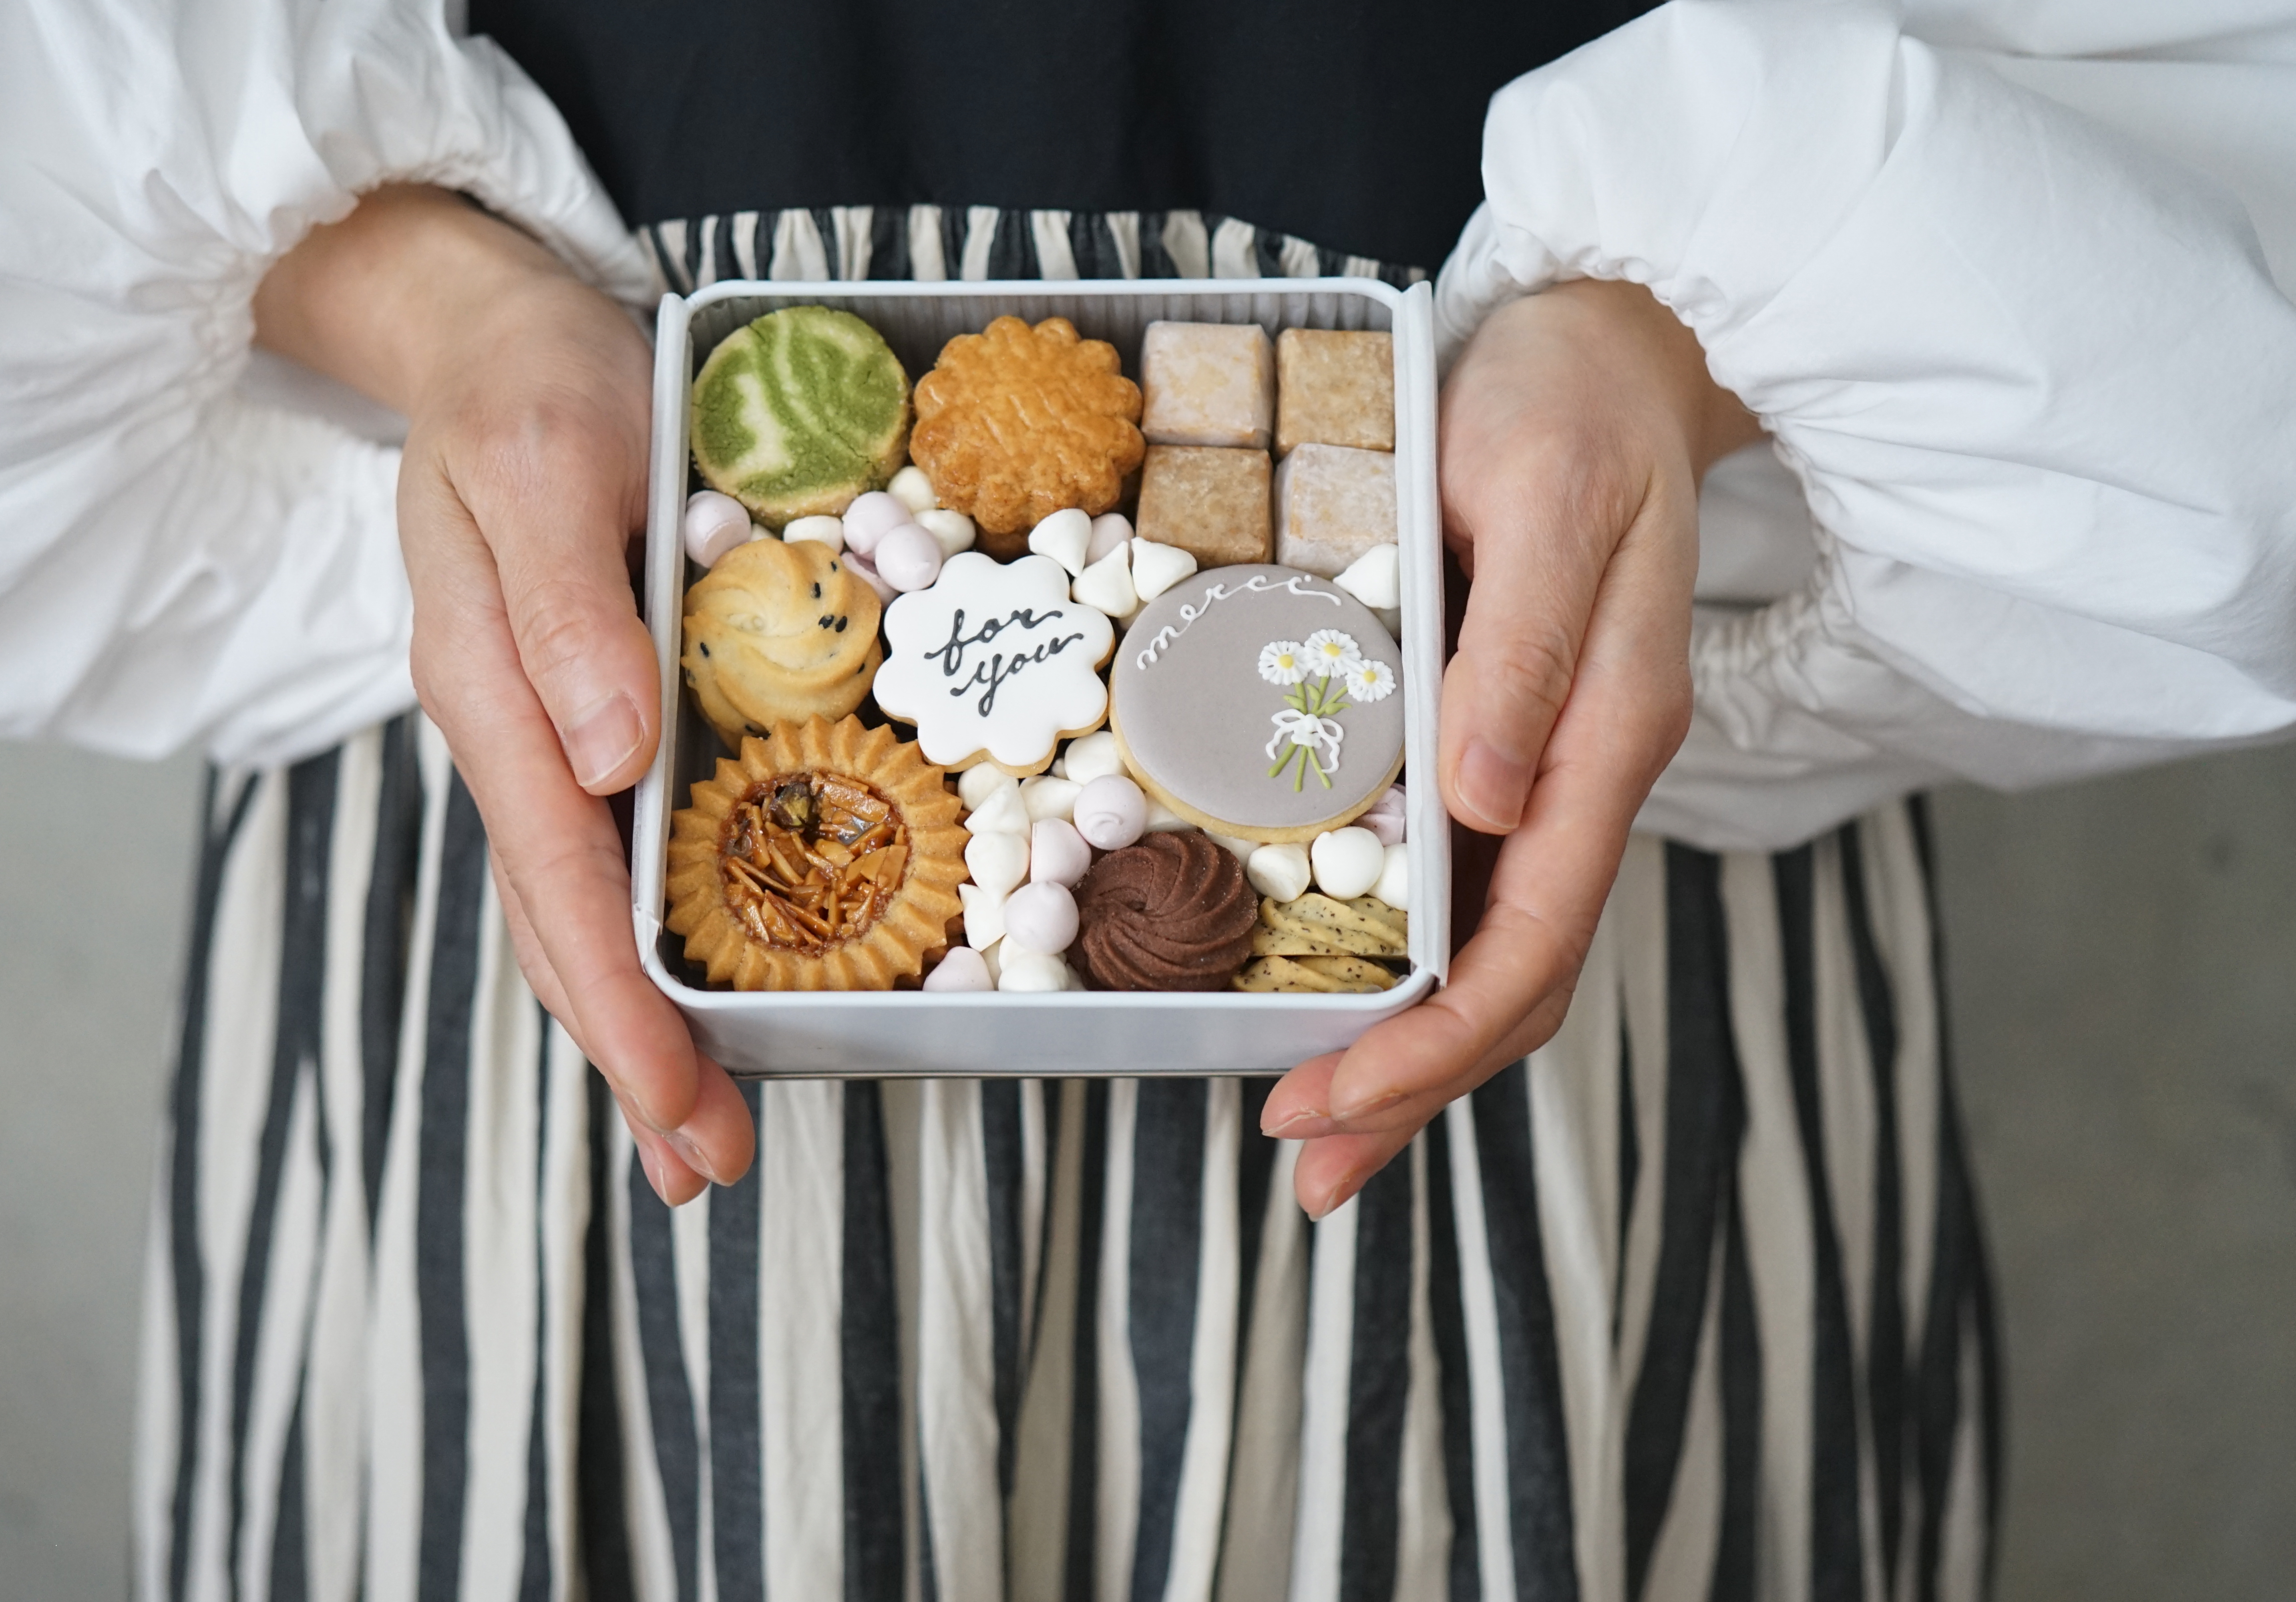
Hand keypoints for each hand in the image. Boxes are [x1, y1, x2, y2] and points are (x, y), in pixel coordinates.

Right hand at [256, 187, 751, 1205]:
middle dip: (635, 1056)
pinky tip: (693, 993)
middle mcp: (514, 731)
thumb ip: (566, 606)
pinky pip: (606, 854)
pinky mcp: (581, 715)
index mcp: (494, 687)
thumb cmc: (532, 383)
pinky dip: (644, 939)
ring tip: (703, 1131)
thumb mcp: (546, 459)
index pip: (560, 878)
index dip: (620, 1003)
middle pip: (563, 926)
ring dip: (638, 1024)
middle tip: (710, 1166)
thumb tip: (607, 756)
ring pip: (580, 909)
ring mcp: (544, 732)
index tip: (679, 1099)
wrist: (490, 335)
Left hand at [1259, 279, 1759, 1216]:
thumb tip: (1484, 803)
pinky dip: (1408, 966)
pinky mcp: (1502, 745)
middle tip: (1308, 1160)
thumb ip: (1520, 652)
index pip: (1531, 934)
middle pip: (1514, 978)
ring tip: (1318, 1124)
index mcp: (1602, 736)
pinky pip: (1466, 889)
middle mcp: (1577, 773)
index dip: (1437, 1037)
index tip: (1338, 1096)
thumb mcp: (1545, 502)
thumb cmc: (1572, 407)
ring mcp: (1542, 768)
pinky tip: (1347, 997)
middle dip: (1414, 1083)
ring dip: (1410, 1050)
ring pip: (1491, 951)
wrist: (1611, 347)